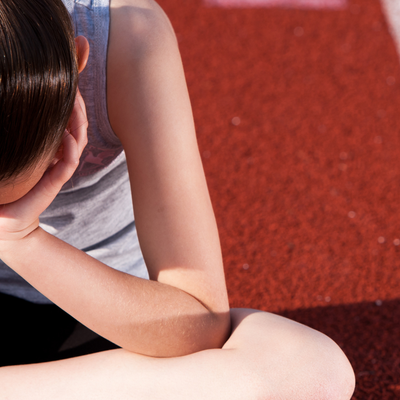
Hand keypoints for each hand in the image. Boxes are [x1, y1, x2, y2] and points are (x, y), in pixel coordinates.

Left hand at [0, 89, 87, 241]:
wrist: (4, 219)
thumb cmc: (4, 188)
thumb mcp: (8, 156)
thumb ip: (10, 138)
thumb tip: (4, 109)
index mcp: (48, 149)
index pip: (66, 123)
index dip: (69, 106)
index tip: (66, 86)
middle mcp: (57, 155)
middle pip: (77, 128)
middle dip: (78, 109)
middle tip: (75, 89)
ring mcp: (59, 168)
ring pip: (79, 141)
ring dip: (79, 123)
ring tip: (76, 105)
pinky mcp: (56, 181)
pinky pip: (70, 161)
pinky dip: (72, 147)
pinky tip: (67, 134)